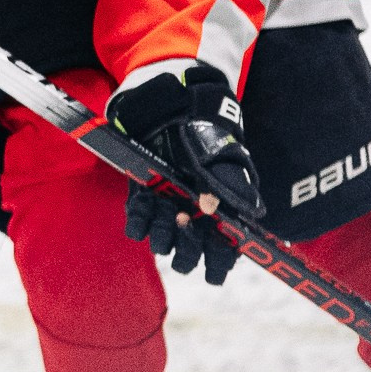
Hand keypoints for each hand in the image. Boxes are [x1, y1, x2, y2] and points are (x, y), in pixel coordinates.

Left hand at [108, 65, 264, 284]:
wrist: (175, 108)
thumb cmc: (207, 134)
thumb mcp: (226, 157)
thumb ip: (233, 187)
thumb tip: (232, 213)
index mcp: (219, 215)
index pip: (222, 254)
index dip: (218, 263)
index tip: (215, 263)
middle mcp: (193, 218)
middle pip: (190, 255)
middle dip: (188, 248)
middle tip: (188, 222)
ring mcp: (167, 210)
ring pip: (163, 243)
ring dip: (165, 235)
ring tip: (168, 212)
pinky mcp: (144, 199)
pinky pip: (137, 224)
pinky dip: (139, 222)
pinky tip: (143, 211)